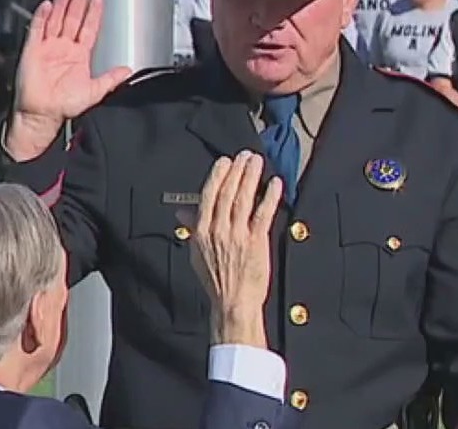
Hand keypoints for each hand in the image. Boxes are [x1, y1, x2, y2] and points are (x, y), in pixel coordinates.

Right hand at [7, 0, 132, 159]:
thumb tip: (128, 71)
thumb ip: (110, 79)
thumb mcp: (94, 91)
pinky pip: (37, 29)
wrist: (42, 114)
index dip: (93, 14)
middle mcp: (64, 48)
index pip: (88, 29)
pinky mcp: (33, 50)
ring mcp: (48, 47)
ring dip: (62, 5)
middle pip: (72, 20)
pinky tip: (48, 5)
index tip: (98, 0)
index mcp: (79, 56)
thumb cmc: (65, 106)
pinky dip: (42, 17)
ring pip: (56, 20)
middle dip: (77, 3)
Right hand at [191, 150, 282, 346]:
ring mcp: (238, 236)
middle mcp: (218, 231)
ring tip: (257, 162)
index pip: (209, 196)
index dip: (218, 176)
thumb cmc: (217, 280)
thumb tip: (183, 212)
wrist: (233, 302)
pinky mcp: (256, 242)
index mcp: (202, 232)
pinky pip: (263, 214)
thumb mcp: (197, 253)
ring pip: (243, 199)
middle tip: (245, 156)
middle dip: (236, 171)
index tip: (225, 162)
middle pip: (227, 193)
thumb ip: (193, 229)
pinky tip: (275, 184)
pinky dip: (269, 197)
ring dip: (251, 178)